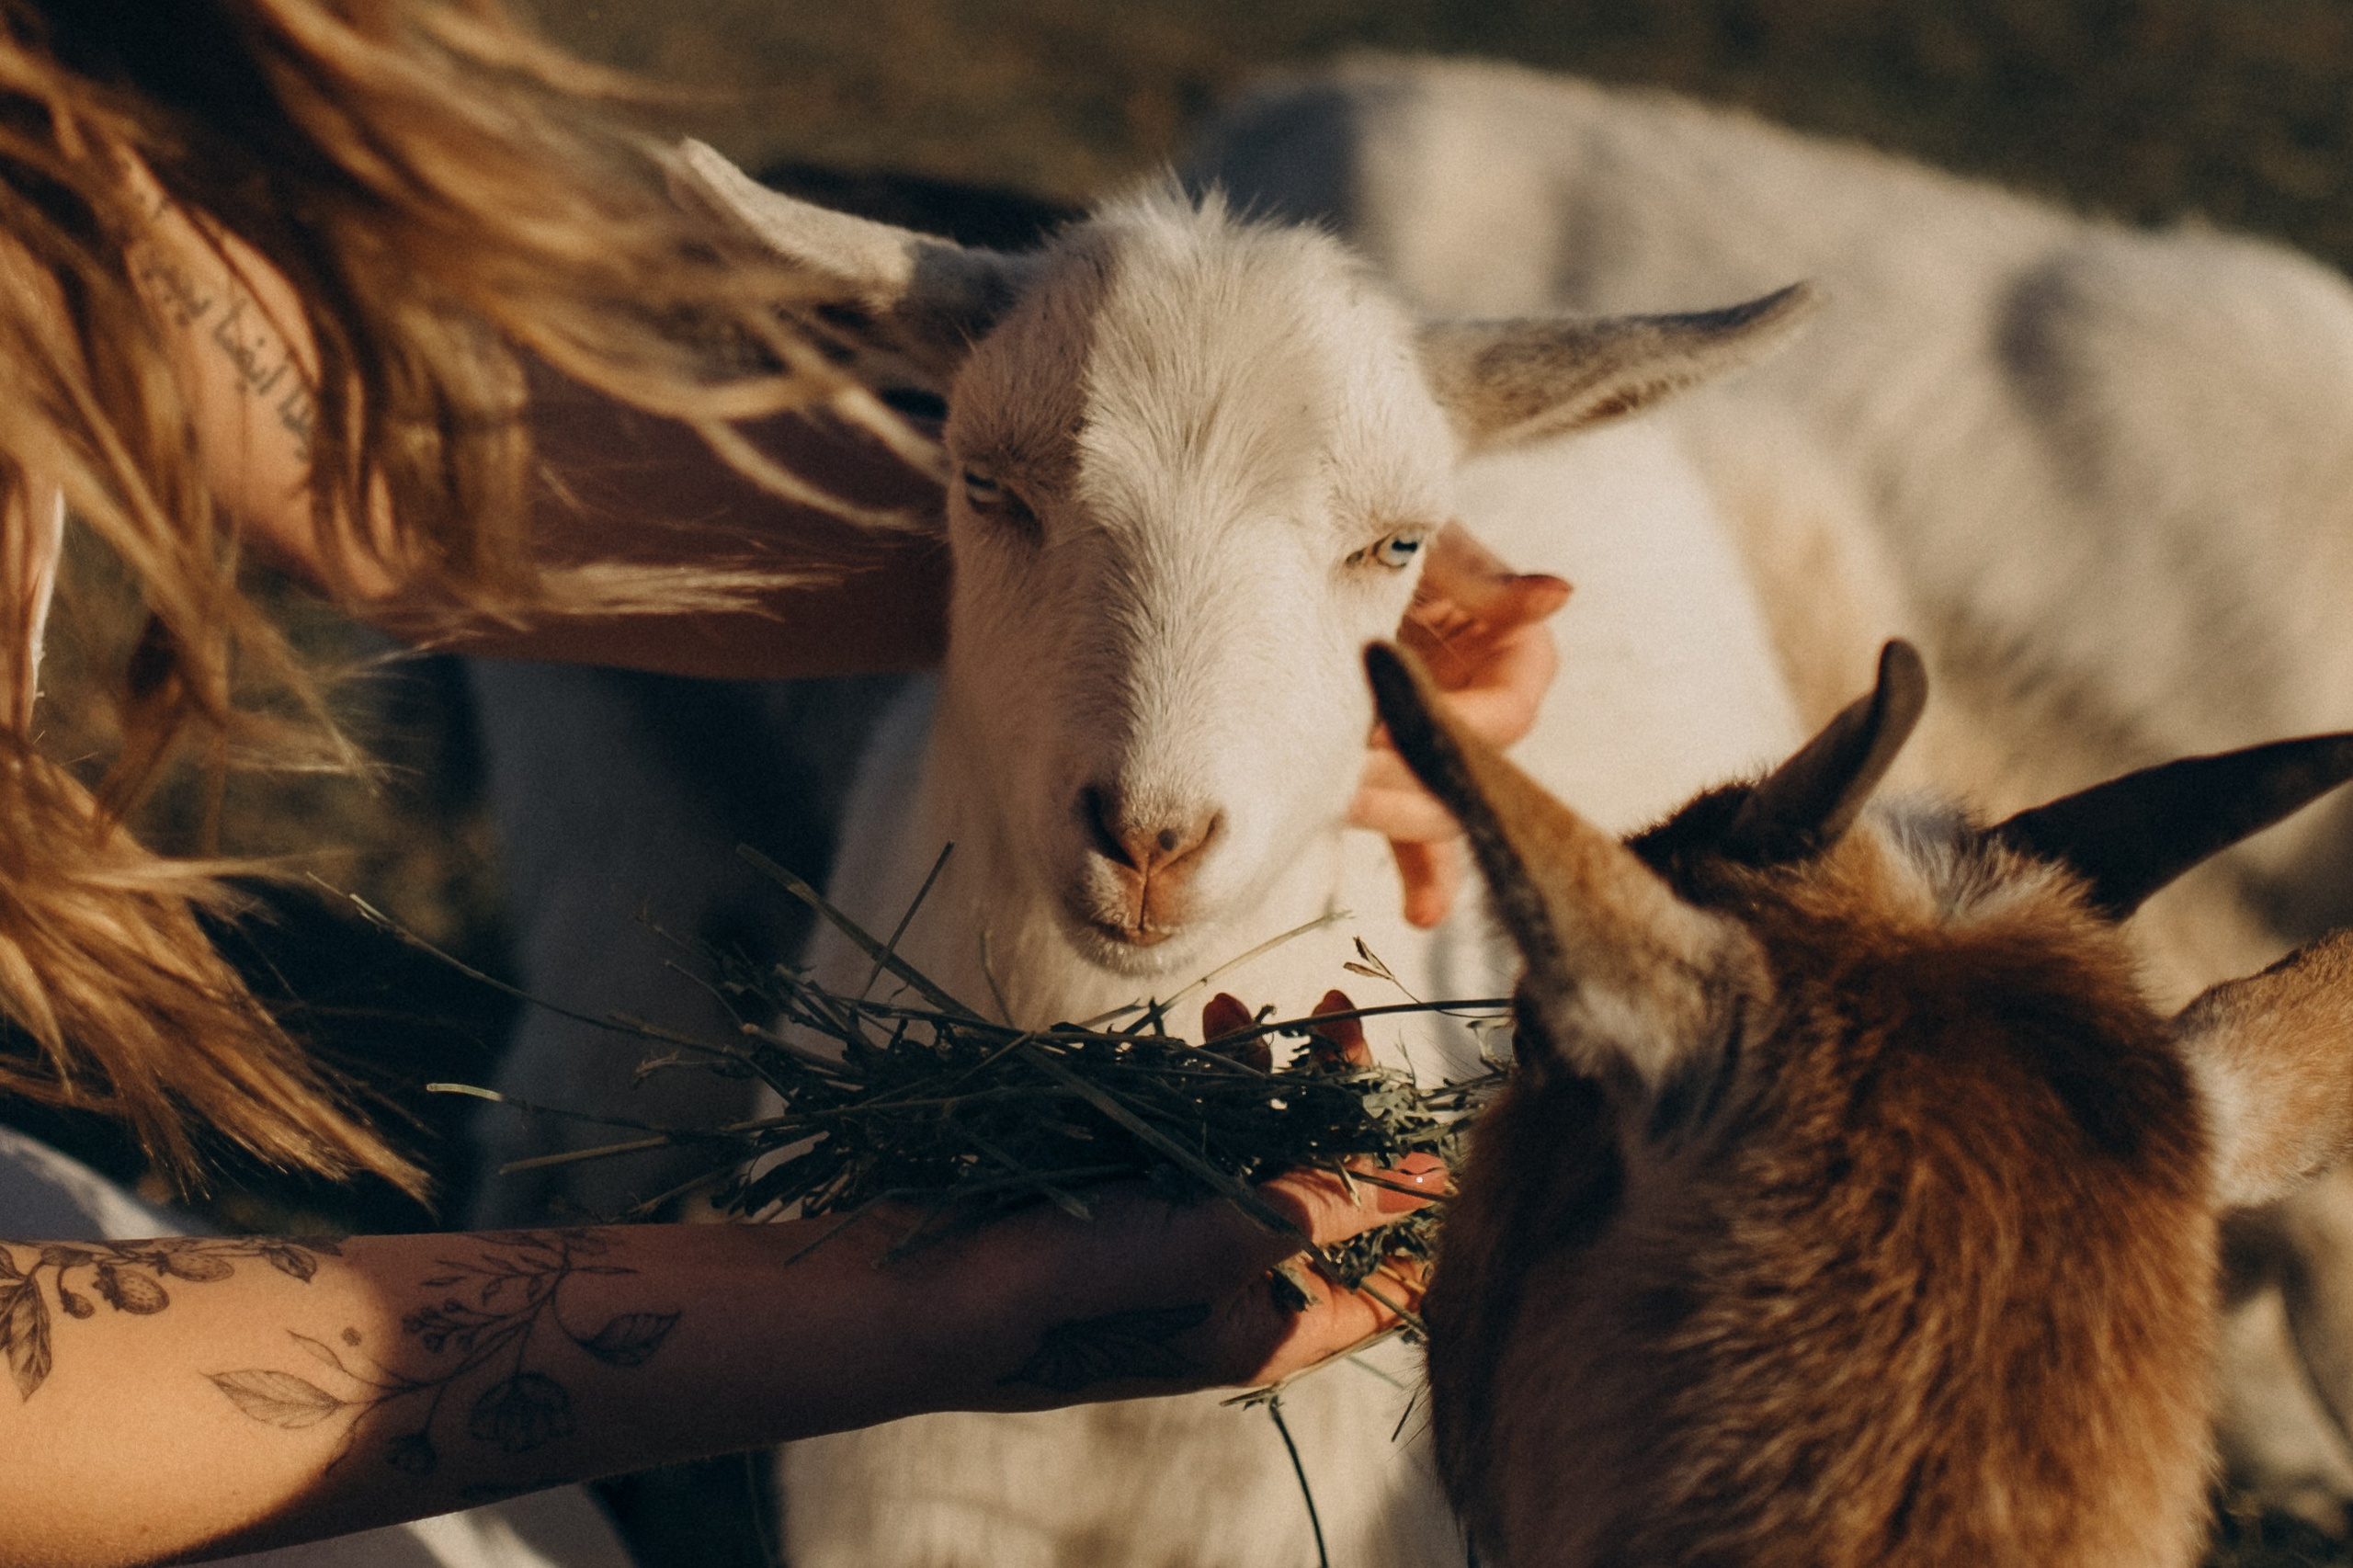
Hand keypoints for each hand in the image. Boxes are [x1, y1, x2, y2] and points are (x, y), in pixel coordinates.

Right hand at [933, 993, 1445, 1406]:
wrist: (914, 1289)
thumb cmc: (1070, 1289)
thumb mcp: (1212, 1246)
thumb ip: (1320, 1207)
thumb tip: (1425, 1179)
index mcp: (1270, 1324)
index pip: (1385, 1274)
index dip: (1417, 1197)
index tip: (1426, 1112)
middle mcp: (1234, 1280)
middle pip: (1325, 1185)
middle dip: (1336, 1097)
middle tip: (1332, 1015)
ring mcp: (1175, 1230)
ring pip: (1254, 1140)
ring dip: (1257, 1070)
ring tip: (1230, 1010)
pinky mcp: (1122, 1185)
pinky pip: (1184, 1124)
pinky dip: (1190, 1078)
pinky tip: (1174, 1042)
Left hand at [1352, 521, 1570, 926]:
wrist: (1304, 527)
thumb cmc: (1376, 518)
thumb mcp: (1424, 538)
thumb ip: (1481, 577)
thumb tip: (1560, 595)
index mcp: (1513, 648)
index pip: (1506, 713)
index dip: (1452, 731)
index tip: (1381, 728)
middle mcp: (1486, 698)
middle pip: (1471, 770)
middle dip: (1412, 784)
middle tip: (1344, 785)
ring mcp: (1444, 734)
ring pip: (1444, 804)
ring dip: (1404, 826)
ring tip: (1342, 812)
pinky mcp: (1399, 761)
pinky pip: (1418, 824)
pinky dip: (1424, 867)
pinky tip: (1420, 911)